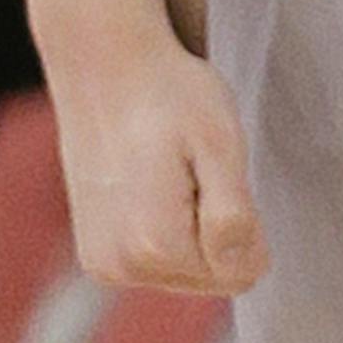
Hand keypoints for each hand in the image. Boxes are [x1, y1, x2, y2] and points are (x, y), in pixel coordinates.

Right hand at [49, 30, 268, 294]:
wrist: (103, 64)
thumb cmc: (170, 94)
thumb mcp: (220, 144)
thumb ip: (234, 217)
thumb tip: (247, 271)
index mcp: (156, 245)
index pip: (244, 271)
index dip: (248, 222)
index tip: (217, 173)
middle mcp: (122, 267)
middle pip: (214, 277)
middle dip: (218, 229)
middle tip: (192, 169)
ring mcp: (103, 264)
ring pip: (187, 272)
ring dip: (192, 230)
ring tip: (169, 173)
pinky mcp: (94, 255)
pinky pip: (157, 263)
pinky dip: (164, 231)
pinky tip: (150, 186)